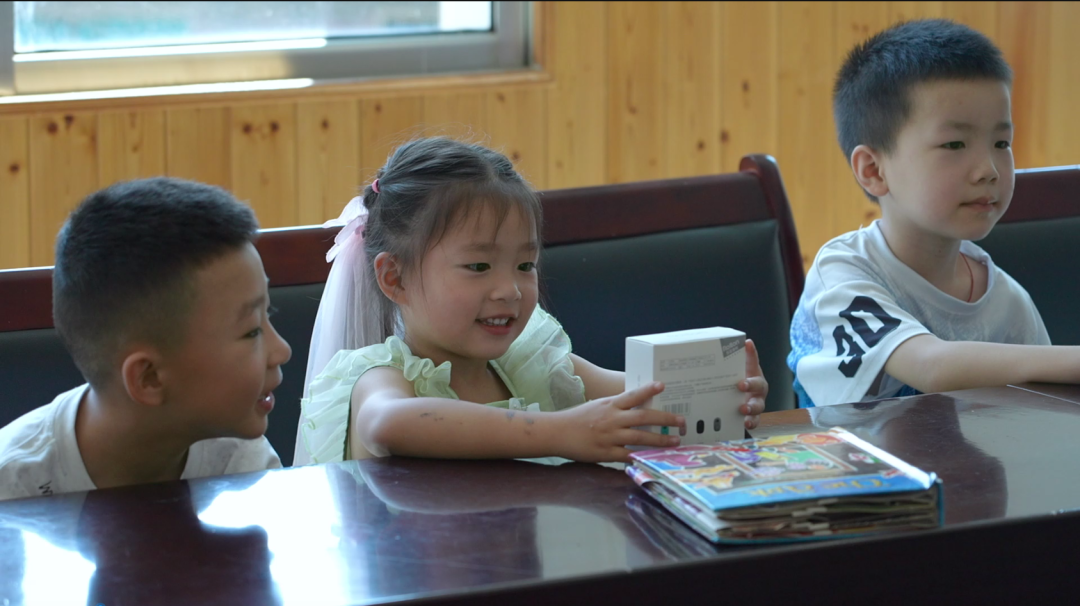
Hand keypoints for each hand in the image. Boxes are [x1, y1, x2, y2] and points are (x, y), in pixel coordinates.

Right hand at [553, 382, 686, 463]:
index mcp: (610, 405)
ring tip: (675, 440)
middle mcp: (612, 419)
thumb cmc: (578, 418)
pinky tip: (654, 458)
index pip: (632, 395)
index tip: (662, 386)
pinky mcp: (605, 453)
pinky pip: (627, 456)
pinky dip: (641, 456)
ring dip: (660, 440)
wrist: (557, 432)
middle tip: (681, 421)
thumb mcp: (598, 405)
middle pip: (643, 418)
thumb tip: (638, 406)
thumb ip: (617, 407)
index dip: (648, 390)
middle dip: (664, 419)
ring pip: (640, 438)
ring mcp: (609, 437)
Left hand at [738, 339, 767, 428]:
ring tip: (743, 410)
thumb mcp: (731, 373)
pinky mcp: (752, 417)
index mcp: (752, 375)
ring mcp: (756, 404)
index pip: (753, 360)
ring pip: (759, 406)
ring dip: (752, 408)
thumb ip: (730, 362)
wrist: (734, 405)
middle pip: (759, 386)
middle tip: (741, 385)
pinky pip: (755, 421)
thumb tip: (727, 343)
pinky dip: (752, 423)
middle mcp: (757, 389)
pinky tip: (745, 425)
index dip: (751, 352)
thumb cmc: (734, 386)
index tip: (747, 344)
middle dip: (751, 385)